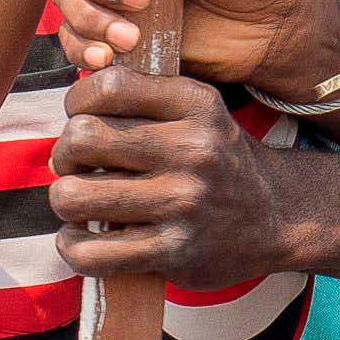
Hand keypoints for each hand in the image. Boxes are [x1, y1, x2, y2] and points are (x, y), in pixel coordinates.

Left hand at [49, 72, 290, 288]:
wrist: (274, 217)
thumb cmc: (217, 158)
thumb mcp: (198, 111)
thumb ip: (145, 97)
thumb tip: (73, 99)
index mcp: (195, 104)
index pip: (110, 87)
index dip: (78, 101)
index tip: (81, 117)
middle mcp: (192, 150)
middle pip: (84, 138)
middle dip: (65, 152)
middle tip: (75, 164)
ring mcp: (183, 203)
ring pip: (76, 196)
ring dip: (64, 200)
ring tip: (78, 201)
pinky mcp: (173, 251)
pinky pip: (92, 252)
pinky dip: (72, 246)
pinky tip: (81, 238)